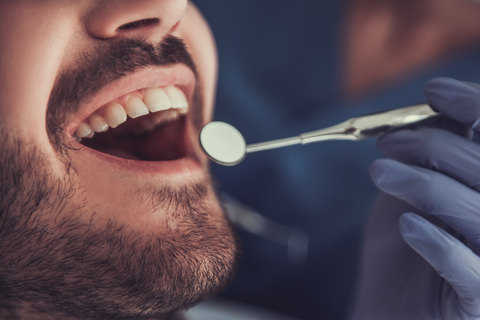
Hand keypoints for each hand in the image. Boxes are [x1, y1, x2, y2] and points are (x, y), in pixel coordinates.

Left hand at [353, 78, 479, 318]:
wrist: (388, 309)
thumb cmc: (403, 248)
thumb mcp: (416, 192)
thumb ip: (433, 156)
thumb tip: (434, 106)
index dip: (475, 108)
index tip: (432, 91)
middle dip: (433, 146)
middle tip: (386, 143)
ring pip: (475, 212)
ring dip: (424, 185)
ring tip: (378, 171)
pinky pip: (470, 270)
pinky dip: (438, 243)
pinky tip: (407, 225)